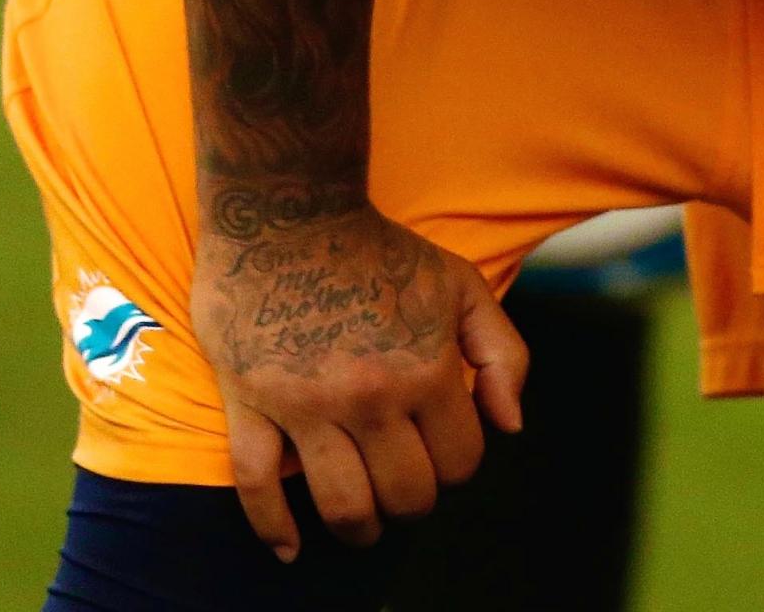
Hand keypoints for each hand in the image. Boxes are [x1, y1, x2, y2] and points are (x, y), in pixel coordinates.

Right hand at [189, 199, 528, 560]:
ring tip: (363, 524)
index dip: (460, 466)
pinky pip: (257, 485)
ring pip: (342, 503)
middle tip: (406, 490)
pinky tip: (289, 548)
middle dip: (415, 501)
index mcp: (426, 370)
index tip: (446, 454)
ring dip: (359, 526)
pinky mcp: (253, 405)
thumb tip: (511, 427)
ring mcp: (307, 406)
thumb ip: (505, 354)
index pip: (461, 460)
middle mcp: (370, 397)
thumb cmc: (381, 252)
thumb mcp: (463, 288)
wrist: (290, 215)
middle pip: (406, 493)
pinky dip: (272, 527)